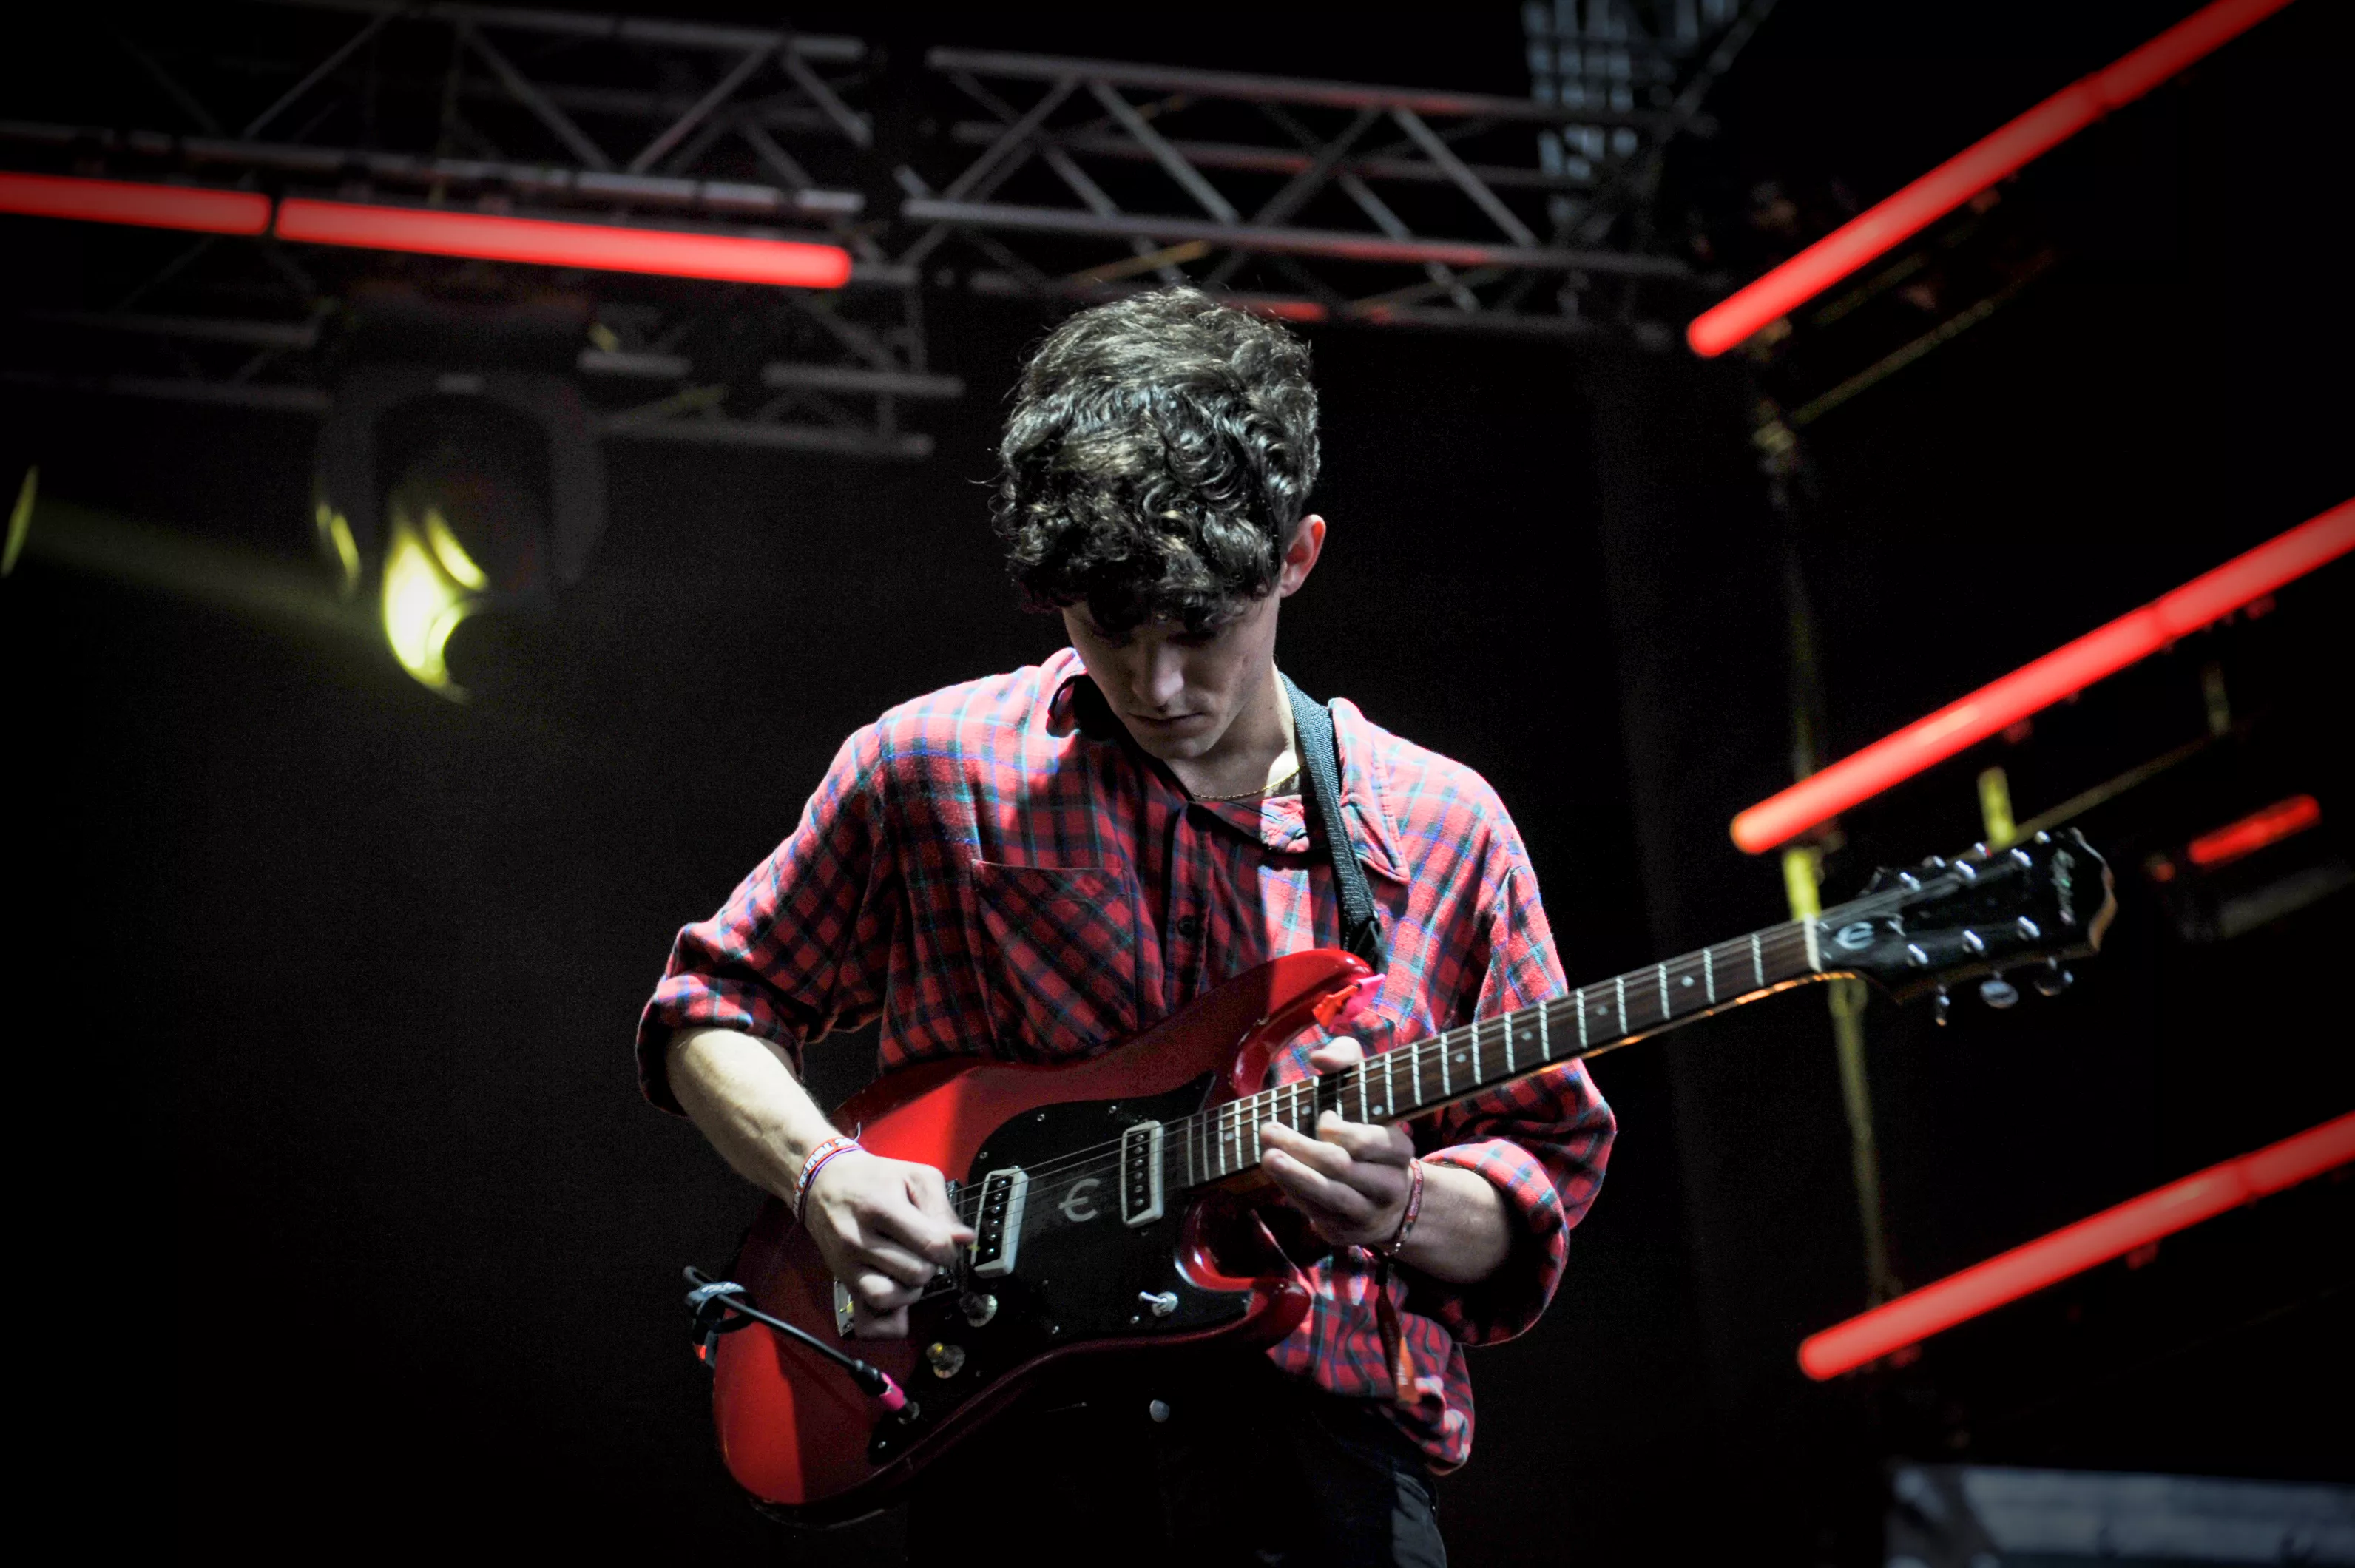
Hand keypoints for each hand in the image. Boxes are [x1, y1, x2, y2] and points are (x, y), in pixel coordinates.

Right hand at [801, 1150, 973, 1338]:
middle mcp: (860, 1237)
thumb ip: (943, 1208)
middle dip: (931, 1265)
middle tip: (925, 1251)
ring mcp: (848, 1262)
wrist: (824, 1183)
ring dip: (913, 1286)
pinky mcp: (843, 1278)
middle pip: (917, 1273)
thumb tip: (965, 1240)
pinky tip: (897, 1283)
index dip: (949, 1249)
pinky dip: (893, 1302)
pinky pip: (874, 1307)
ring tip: (912, 1266)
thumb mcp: (914, 1176)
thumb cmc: (874, 1178)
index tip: (946, 1243)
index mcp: (881, 1206)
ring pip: (896, 1296)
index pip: (932, 1244)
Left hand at [1258, 1036, 1415, 1248]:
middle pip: (1342, 1167)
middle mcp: (1389, 1185)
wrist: (1387, 1196)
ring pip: (1331, 1197)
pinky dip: (1295, 1194)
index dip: (1340, 1130)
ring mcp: (1369, 1214)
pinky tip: (1278, 1175)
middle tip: (1268, 1130)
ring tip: (1268, 1157)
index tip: (1322, 1119)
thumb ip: (1347, 1059)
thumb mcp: (1364, 1087)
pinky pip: (1318, 1215)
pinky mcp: (1347, 1234)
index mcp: (1398, 1150)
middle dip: (1302, 1148)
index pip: (1369, 1141)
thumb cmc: (1364, 1127)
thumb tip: (1319, 1059)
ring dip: (1295, 1176)